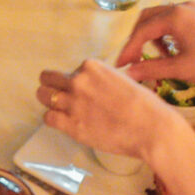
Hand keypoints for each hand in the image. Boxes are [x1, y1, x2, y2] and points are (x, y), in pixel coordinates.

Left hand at [37, 58, 177, 160]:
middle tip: (57, 94)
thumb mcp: (122, 79)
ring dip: (48, 101)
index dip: (75, 81)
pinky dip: (52, 118)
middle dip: (52, 85)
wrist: (151, 128)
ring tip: (56, 107)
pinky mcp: (72, 125)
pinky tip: (61, 121)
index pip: (71, 70)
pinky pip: (48, 118)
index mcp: (91, 66)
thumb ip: (103, 79)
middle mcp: (78, 81)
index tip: (83, 90)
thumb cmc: (144, 105)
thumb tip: (95, 85)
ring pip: (43, 96)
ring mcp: (73, 103)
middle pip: (48, 78)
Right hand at [115, 1, 194, 91]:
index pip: (142, 30)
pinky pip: (175, 19)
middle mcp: (182, 6)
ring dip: (153, 37)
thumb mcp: (180, 69)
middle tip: (133, 60)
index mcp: (175, 16)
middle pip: (148, 18)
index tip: (121, 65)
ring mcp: (193, 9)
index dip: (129, 48)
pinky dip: (167, 34)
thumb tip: (129, 73)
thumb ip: (151, 69)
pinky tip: (173, 52)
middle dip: (138, 39)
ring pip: (161, 18)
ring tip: (158, 59)